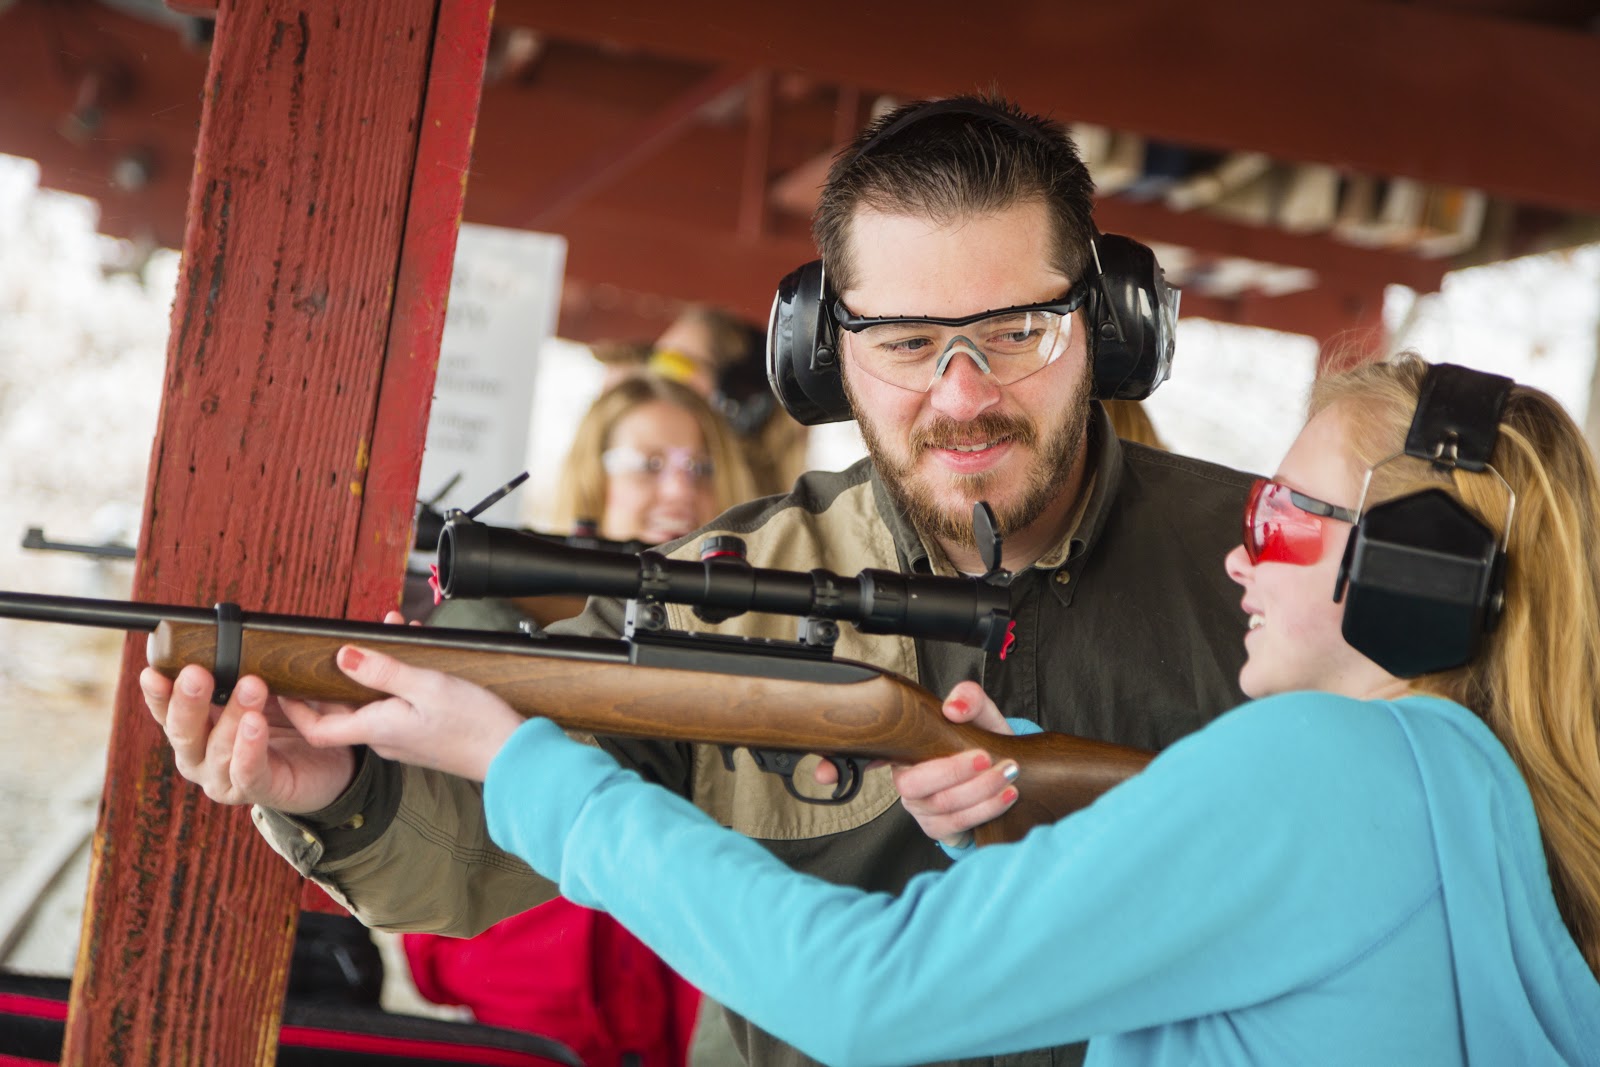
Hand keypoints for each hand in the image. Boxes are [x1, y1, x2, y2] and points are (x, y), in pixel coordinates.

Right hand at [142, 662, 356, 813]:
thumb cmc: (286, 720)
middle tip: (197, 673)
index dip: (157, 693)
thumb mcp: (262, 689)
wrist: (325, 761)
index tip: (153, 671)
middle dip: (189, 701)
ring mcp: (223, 778)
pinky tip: (255, 724)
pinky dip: (250, 748)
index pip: (166, 710)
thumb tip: (231, 634)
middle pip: (183, 731)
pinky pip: (249, 772)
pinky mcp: (257, 790)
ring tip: (252, 686)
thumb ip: (241, 670)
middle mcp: (200, 756)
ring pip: (219, 749)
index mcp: (195, 728)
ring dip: (233, 715)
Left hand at [277, 644, 523, 782]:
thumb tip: (342, 656)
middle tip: (329, 649)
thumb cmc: (474, 724)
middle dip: (335, 677)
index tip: (280, 685)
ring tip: (384, 636)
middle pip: (343, 712)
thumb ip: (382, 670)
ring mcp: (405, 739)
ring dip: (371, 671)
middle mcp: (385, 738)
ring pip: (373, 703)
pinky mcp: (424, 736)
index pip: (318, 728)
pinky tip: (413, 655)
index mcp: (378, 728)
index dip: (295, 709)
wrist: (513, 756)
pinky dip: (396, 680)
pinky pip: (398, 705)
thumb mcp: (426, 686)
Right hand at [891, 681, 1018, 848]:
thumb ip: (969, 699)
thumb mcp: (979, 714)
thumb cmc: (981, 741)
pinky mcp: (938, 829)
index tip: (959, 750)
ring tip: (1008, 773)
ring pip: (942, 806)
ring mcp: (920, 810)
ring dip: (980, 791)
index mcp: (905, 751)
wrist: (1001, 771)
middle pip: (915, 785)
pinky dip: (986, 810)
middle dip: (954, 772)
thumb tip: (952, 708)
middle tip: (987, 758)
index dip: (892, 757)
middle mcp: (906, 782)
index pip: (888, 754)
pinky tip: (1007, 795)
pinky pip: (957, 824)